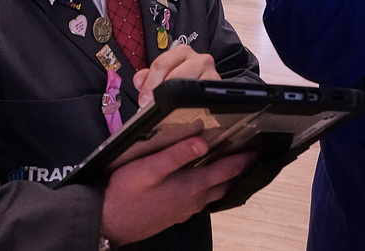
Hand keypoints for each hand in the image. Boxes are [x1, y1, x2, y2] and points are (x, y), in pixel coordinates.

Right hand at [100, 136, 253, 244]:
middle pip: (226, 183)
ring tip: (231, 164)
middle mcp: (194, 200)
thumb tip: (202, 141)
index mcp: (192, 186)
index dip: (244, 158)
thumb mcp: (148, 168)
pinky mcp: (176, 214)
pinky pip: (202, 199)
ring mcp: (186, 209)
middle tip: (248, 154)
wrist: (107, 223)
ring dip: (226, 179)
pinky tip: (203, 180)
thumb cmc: (124, 195)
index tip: (257, 147)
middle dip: (239, 168)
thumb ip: (176, 154)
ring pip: (215, 192)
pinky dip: (210, 187)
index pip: (228, 170)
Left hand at [133, 44, 219, 106]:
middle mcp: (199, 59)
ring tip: (167, 107)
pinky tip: (184, 108)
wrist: (206, 88)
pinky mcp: (218, 86)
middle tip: (152, 105)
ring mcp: (210, 72)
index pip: (161, 64)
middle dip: (160, 92)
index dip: (149, 83)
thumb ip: (149, 77)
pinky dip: (191, 104)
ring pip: (188, 86)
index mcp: (182, 52)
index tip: (144, 99)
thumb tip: (139, 80)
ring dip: (174, 99)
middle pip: (174, 76)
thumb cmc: (185, 80)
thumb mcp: (165, 76)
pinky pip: (202, 96)